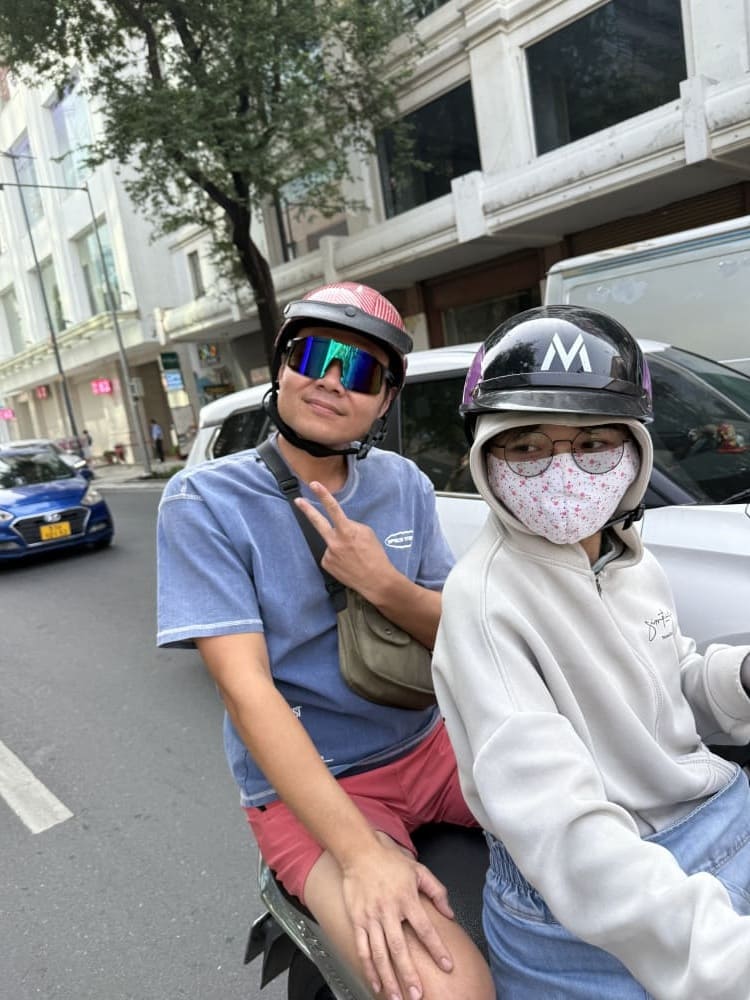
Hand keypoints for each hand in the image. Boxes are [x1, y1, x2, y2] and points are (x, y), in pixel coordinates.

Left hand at [295, 481, 393, 598]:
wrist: (376, 580)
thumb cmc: (375, 556)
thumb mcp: (367, 533)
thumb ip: (351, 525)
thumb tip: (341, 525)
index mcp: (347, 531)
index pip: (333, 508)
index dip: (323, 495)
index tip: (314, 485)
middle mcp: (335, 542)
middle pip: (317, 522)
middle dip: (307, 510)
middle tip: (298, 501)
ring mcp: (329, 554)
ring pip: (330, 542)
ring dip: (338, 546)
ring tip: (352, 556)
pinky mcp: (326, 564)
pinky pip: (329, 555)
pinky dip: (337, 557)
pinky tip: (347, 563)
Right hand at [341, 834, 454, 999]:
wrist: (360, 852)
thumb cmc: (390, 861)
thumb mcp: (419, 870)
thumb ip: (436, 891)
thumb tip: (449, 913)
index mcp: (407, 899)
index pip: (425, 929)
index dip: (437, 948)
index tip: (447, 966)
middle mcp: (389, 911)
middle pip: (400, 948)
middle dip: (409, 974)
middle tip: (417, 995)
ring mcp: (371, 917)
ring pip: (380, 953)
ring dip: (389, 978)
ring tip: (397, 997)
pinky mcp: (357, 920)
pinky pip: (362, 948)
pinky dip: (369, 968)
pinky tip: (376, 983)